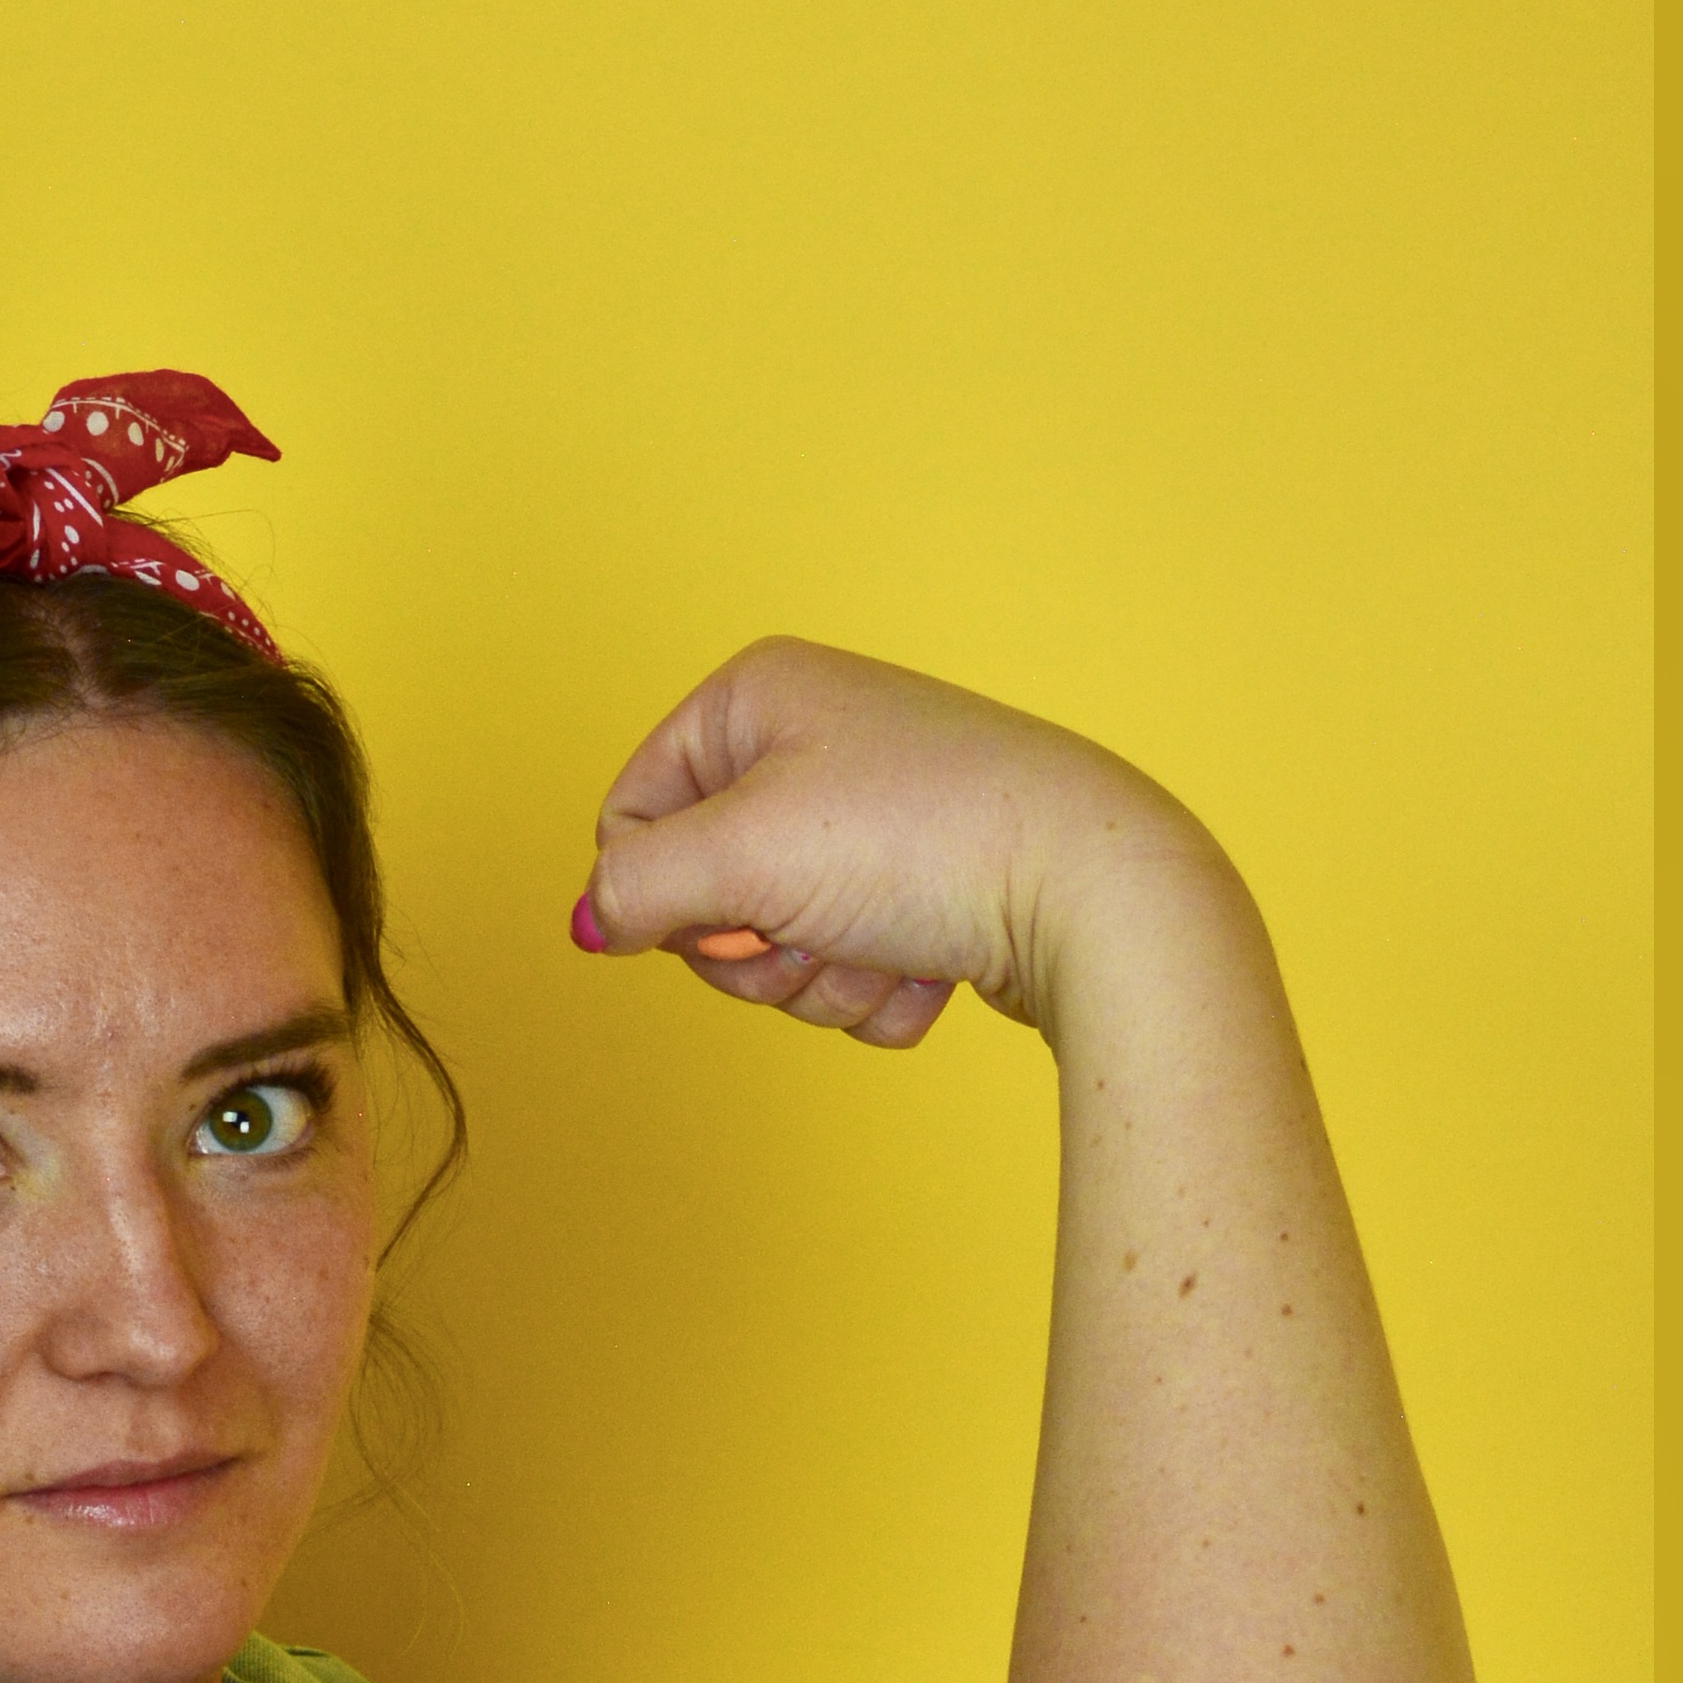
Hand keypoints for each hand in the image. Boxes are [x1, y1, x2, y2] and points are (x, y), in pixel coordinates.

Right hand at [575, 635, 1213, 1045]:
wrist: (1093, 892)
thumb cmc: (928, 841)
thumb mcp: (745, 854)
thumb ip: (636, 886)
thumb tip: (589, 921)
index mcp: (757, 695)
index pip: (630, 815)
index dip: (665, 891)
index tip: (730, 908)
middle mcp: (814, 740)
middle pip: (704, 894)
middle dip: (756, 947)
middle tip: (815, 932)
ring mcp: (874, 819)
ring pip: (778, 947)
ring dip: (821, 978)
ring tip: (890, 946)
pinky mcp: (927, 889)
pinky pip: (853, 969)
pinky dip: (881, 987)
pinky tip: (936, 961)